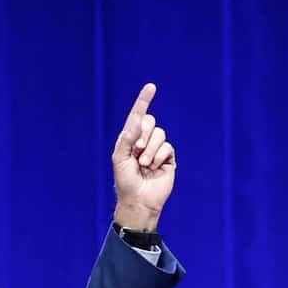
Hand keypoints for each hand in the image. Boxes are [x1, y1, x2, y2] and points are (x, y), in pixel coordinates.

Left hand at [110, 82, 175, 230]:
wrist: (139, 201)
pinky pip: (168, 147)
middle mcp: (144, 141)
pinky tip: (154, 168)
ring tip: (144, 164)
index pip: (138, 115)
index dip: (144, 100)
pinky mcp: (169, 158)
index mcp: (130, 138)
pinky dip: (159, 157)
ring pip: (160, 134)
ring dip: (150, 150)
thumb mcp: (119, 158)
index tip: (151, 87)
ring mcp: (157, 149)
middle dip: (144, 134)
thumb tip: (137, 121)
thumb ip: (126, 138)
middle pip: (151, 122)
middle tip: (137, 150)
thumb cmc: (125, 181)